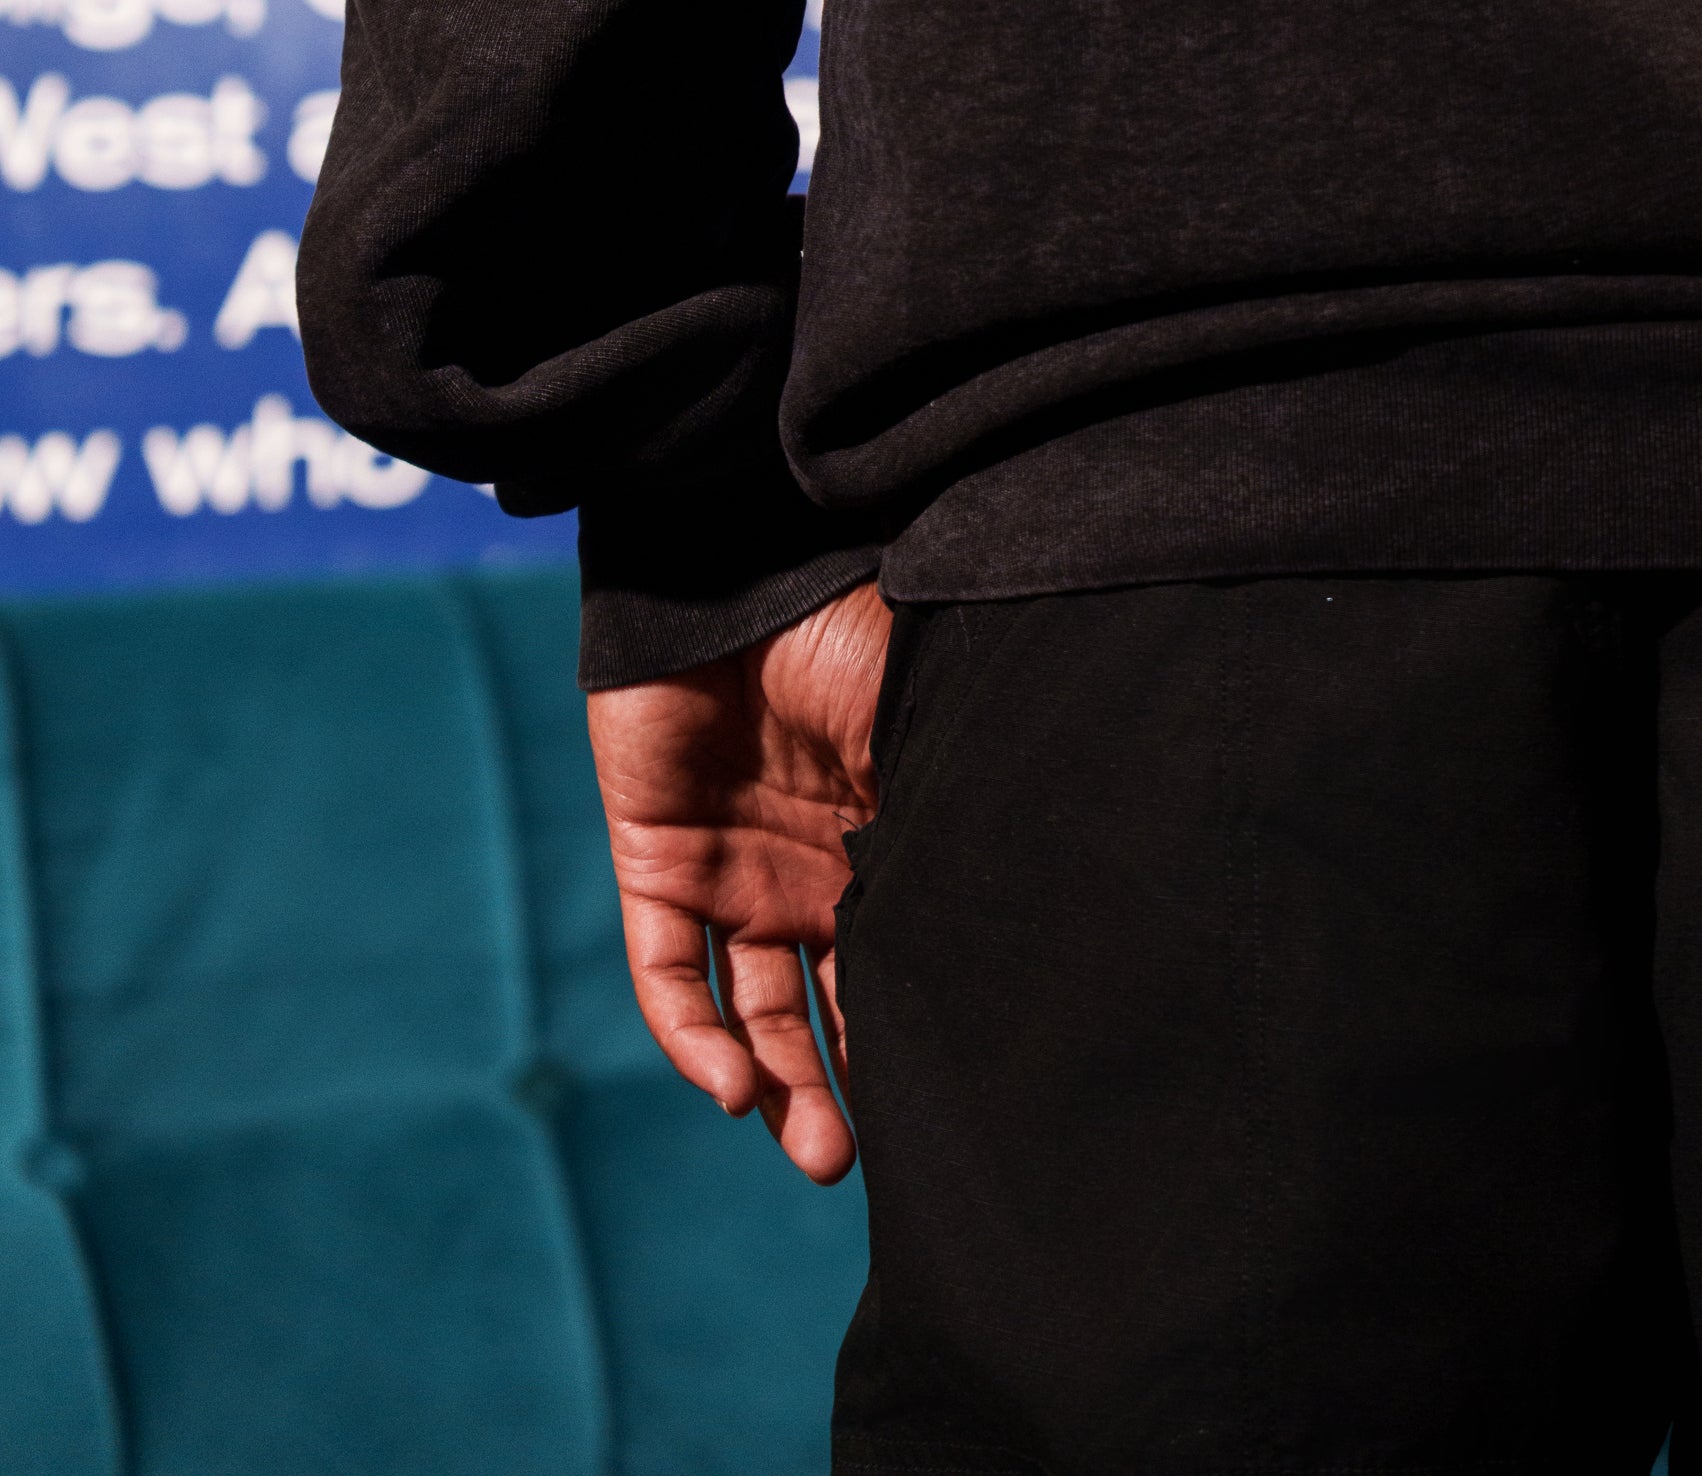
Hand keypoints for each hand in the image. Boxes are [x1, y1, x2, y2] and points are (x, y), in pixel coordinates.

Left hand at [586, 580, 892, 1185]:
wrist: (730, 566)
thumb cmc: (844, 630)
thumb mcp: (918, 728)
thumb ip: (941, 814)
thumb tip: (1020, 910)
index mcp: (872, 841)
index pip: (890, 958)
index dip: (911, 1027)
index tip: (947, 1098)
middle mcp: (803, 874)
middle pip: (818, 1009)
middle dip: (839, 1090)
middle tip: (859, 1161)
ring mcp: (728, 872)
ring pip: (746, 1013)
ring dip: (775, 1086)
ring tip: (815, 1151)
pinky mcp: (656, 861)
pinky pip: (666, 974)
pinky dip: (693, 1039)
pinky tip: (730, 1086)